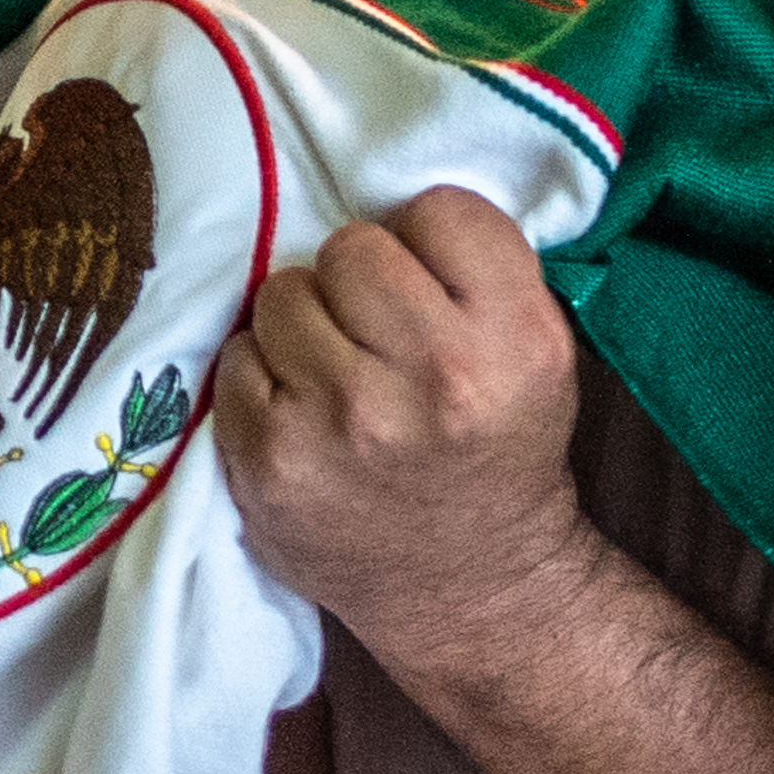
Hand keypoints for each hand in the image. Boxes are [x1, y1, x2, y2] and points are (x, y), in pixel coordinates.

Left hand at [211, 190, 596, 678]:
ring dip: (303, 325)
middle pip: (351, 248)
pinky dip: (261, 378)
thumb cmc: (498, 451)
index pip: (441, 211)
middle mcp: (435, 376)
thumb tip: (385, 190)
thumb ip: (480, 275)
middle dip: (360, 281)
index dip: (430, 243)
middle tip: (378, 331)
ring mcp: (343, 419)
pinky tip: (302, 413)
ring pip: (284, 295)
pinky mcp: (269, 457)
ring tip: (338, 372)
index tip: (433, 284)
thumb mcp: (539, 356)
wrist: (472, 583)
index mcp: (517, 340)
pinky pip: (235, 359)